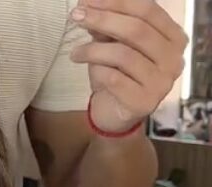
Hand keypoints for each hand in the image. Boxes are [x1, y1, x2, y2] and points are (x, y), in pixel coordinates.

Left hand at [69, 0, 188, 132]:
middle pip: (137, 30)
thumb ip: (104, 26)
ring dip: (93, 50)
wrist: (114, 113)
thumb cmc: (117, 74)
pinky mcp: (144, 102)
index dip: (116, 2)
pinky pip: (114, 79)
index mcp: (172, 37)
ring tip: (75, 52)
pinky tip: (87, 68)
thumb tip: (87, 3)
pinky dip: (96, 70)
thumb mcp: (111, 45)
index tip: (87, 1)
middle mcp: (173, 59)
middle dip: (103, 19)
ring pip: (123, 55)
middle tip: (76, 16)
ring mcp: (161, 83)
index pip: (148, 10)